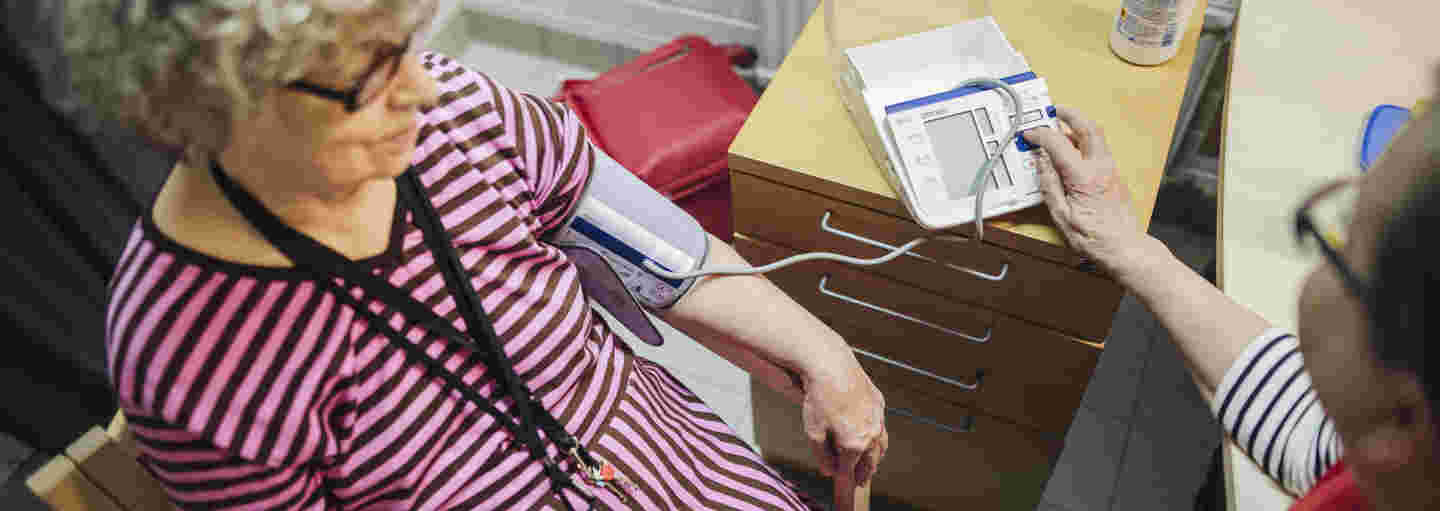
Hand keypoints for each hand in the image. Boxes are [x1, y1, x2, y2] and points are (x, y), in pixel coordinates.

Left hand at [800, 354, 886, 508]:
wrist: (831, 366)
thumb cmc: (819, 399)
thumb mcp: (813, 432)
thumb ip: (822, 456)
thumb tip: (829, 471)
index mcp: (855, 444)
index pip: (850, 469)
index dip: (845, 478)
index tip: (843, 485)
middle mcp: (871, 433)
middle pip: (871, 460)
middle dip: (865, 472)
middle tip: (862, 481)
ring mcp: (878, 418)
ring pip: (881, 444)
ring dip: (876, 457)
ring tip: (872, 464)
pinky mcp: (879, 402)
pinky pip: (881, 425)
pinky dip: (877, 435)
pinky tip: (872, 435)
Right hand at [1023, 107, 1150, 276]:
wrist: (1123, 247)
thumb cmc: (1094, 238)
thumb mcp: (1061, 214)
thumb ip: (1049, 183)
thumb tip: (1041, 161)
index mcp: (1084, 177)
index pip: (1058, 143)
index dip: (1040, 135)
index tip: (1029, 134)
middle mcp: (1101, 168)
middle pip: (1088, 127)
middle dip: (1070, 114)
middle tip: (1053, 110)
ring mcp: (1110, 169)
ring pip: (1096, 136)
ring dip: (1077, 126)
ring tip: (1059, 128)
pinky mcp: (1113, 174)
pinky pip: (1097, 149)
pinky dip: (1083, 141)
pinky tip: (1070, 149)